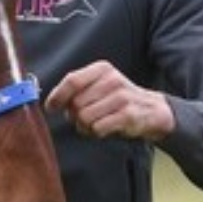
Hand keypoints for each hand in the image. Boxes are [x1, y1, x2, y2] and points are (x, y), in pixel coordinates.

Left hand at [44, 60, 174, 141]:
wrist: (151, 109)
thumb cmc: (116, 99)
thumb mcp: (98, 85)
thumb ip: (76, 89)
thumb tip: (50, 102)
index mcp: (102, 69)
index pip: (72, 81)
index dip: (58, 96)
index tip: (51, 107)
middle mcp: (112, 80)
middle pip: (76, 103)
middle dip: (74, 115)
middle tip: (82, 118)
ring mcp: (122, 97)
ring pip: (85, 117)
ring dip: (85, 126)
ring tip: (95, 123)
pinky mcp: (128, 115)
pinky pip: (98, 128)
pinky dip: (96, 132)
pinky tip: (105, 128)